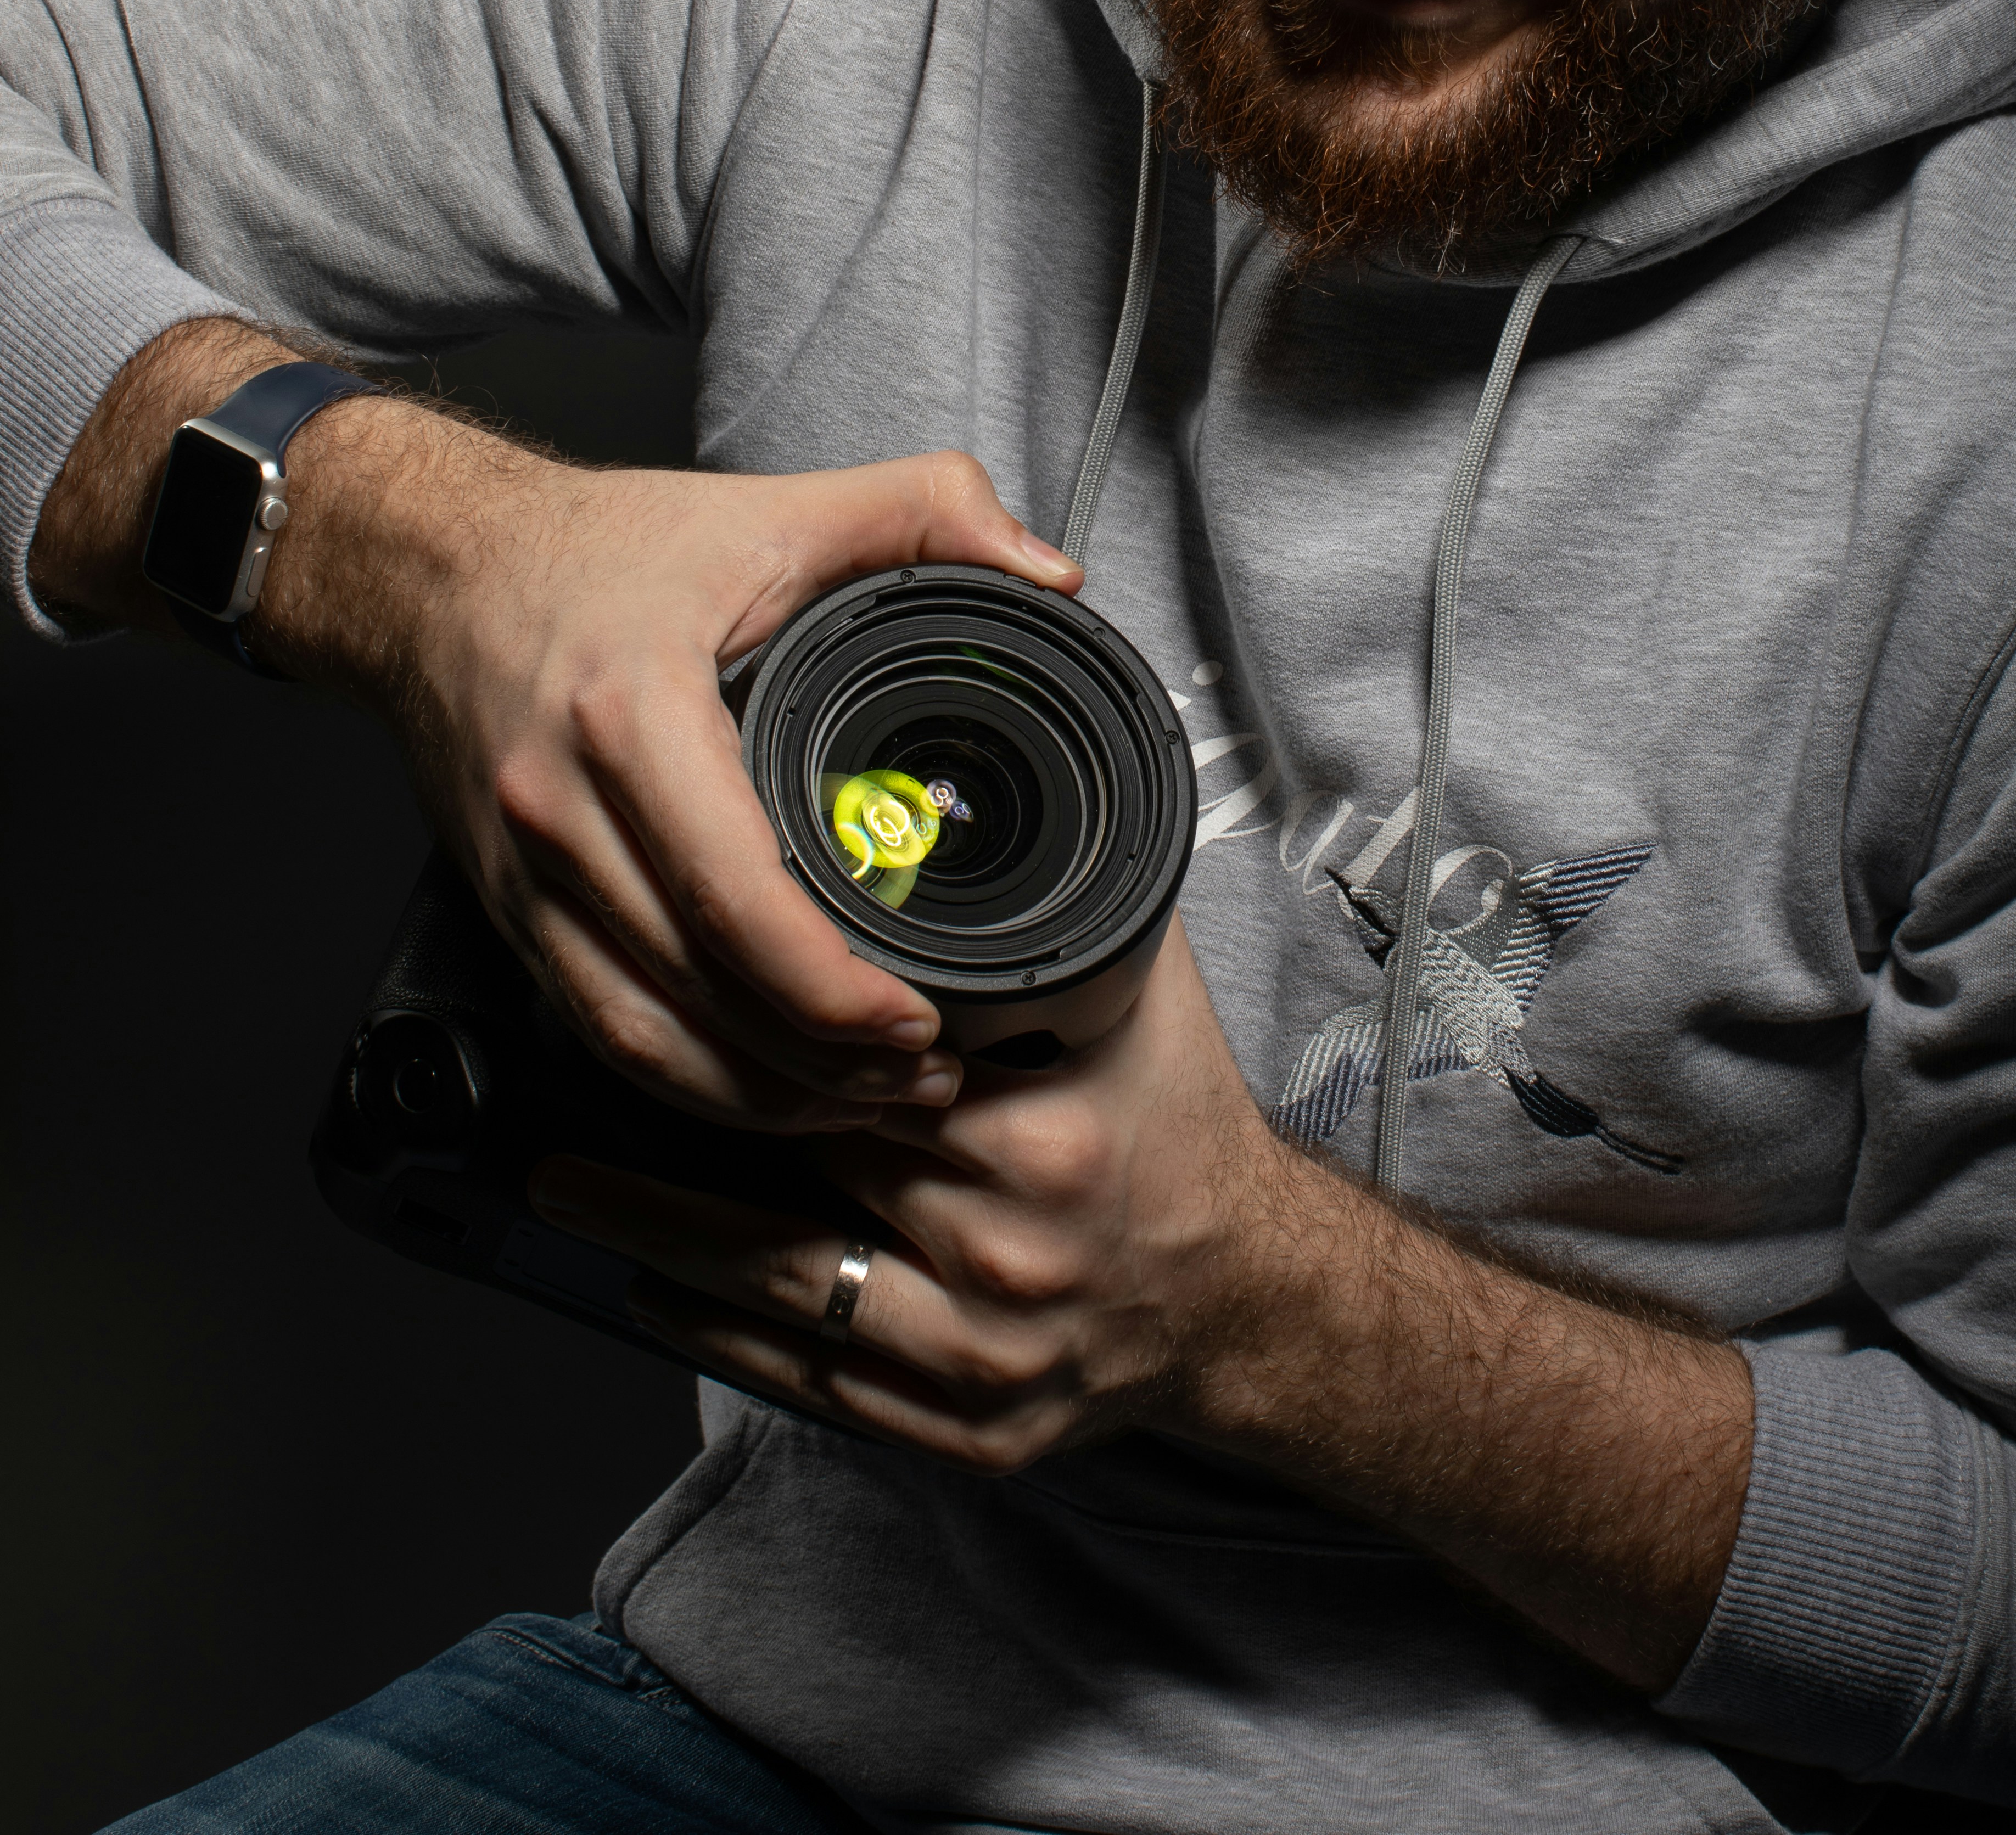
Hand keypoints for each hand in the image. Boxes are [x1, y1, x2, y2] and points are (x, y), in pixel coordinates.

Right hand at [324, 433, 1085, 1132]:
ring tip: (873, 1102)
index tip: (918, 1020)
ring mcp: (527, 876)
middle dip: (822, 1064)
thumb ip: (928, 511)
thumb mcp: (777, 507)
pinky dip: (688, 1082)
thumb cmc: (598, 547)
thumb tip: (1048, 570)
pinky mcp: (511, 911)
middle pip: (698, 992)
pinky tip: (768, 1091)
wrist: (432, 569)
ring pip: (643, 1038)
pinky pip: (599, 1030)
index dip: (831, 988)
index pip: (735, 894)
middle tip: (930, 1077)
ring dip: (760, 1099)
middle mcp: (564, 813)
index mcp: (632, 718)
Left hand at [530, 916, 1276, 1466]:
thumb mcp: (1133, 995)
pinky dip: (719, 1336)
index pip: (856, 1076)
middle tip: (583, 1068)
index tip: (671, 984)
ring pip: (784, 1287)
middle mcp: (1008, 1251)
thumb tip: (950, 790)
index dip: (757, 1034)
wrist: (1244, 1289)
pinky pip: (815, 1386)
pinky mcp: (966, 1432)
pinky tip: (648, 1287)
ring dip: (657, 1230)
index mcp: (1040, 1136)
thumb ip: (1042, 911)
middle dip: (688, 1119)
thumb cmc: (1176, 1122)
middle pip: (805, 1170)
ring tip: (564, 1181)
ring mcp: (983, 1354)